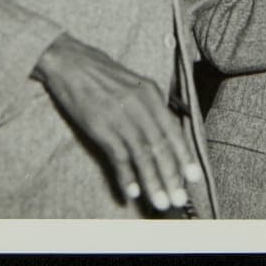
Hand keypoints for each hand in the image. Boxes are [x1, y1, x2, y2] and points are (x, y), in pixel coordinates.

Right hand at [32, 32, 201, 212]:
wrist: (72, 63)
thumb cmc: (103, 75)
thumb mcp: (134, 84)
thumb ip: (150, 107)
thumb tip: (164, 135)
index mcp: (151, 94)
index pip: (172, 130)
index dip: (183, 155)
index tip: (194, 177)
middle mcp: (140, 105)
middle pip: (159, 146)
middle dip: (171, 175)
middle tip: (178, 198)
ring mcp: (120, 116)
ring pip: (142, 155)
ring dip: (152, 181)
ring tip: (160, 202)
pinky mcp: (100, 127)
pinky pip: (118, 156)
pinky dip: (126, 176)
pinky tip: (132, 191)